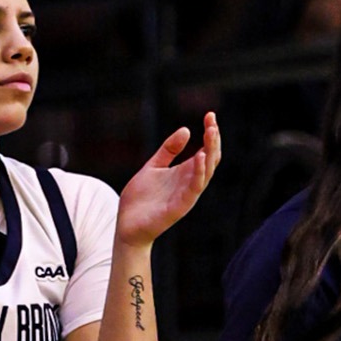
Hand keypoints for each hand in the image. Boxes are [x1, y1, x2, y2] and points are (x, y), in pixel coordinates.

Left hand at [115, 111, 221, 246]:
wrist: (126, 225)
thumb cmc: (140, 199)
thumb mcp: (153, 167)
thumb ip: (169, 150)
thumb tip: (186, 130)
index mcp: (185, 173)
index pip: (206, 151)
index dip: (210, 134)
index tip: (210, 115)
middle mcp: (190, 183)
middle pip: (211, 159)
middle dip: (214, 140)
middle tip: (211, 121)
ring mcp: (186, 195)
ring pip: (206, 172)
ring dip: (210, 152)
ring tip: (210, 133)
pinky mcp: (179, 206)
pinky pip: (194, 188)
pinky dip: (199, 173)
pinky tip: (200, 157)